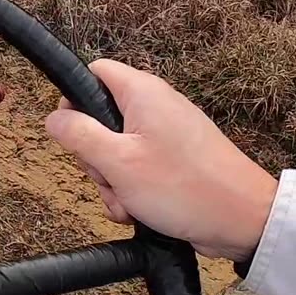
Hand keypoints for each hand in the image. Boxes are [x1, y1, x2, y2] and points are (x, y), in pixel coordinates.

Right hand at [44, 59, 277, 261]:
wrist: (242, 222)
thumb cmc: (186, 187)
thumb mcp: (117, 161)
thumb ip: (78, 135)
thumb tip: (53, 118)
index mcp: (142, 94)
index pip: (94, 72)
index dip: (73, 98)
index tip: (72, 131)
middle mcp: (155, 108)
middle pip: (100, 118)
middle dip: (94, 155)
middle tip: (107, 174)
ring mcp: (165, 135)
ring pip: (115, 150)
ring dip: (111, 180)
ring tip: (127, 200)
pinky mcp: (173, 160)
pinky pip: (136, 168)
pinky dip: (130, 190)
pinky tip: (137, 209)